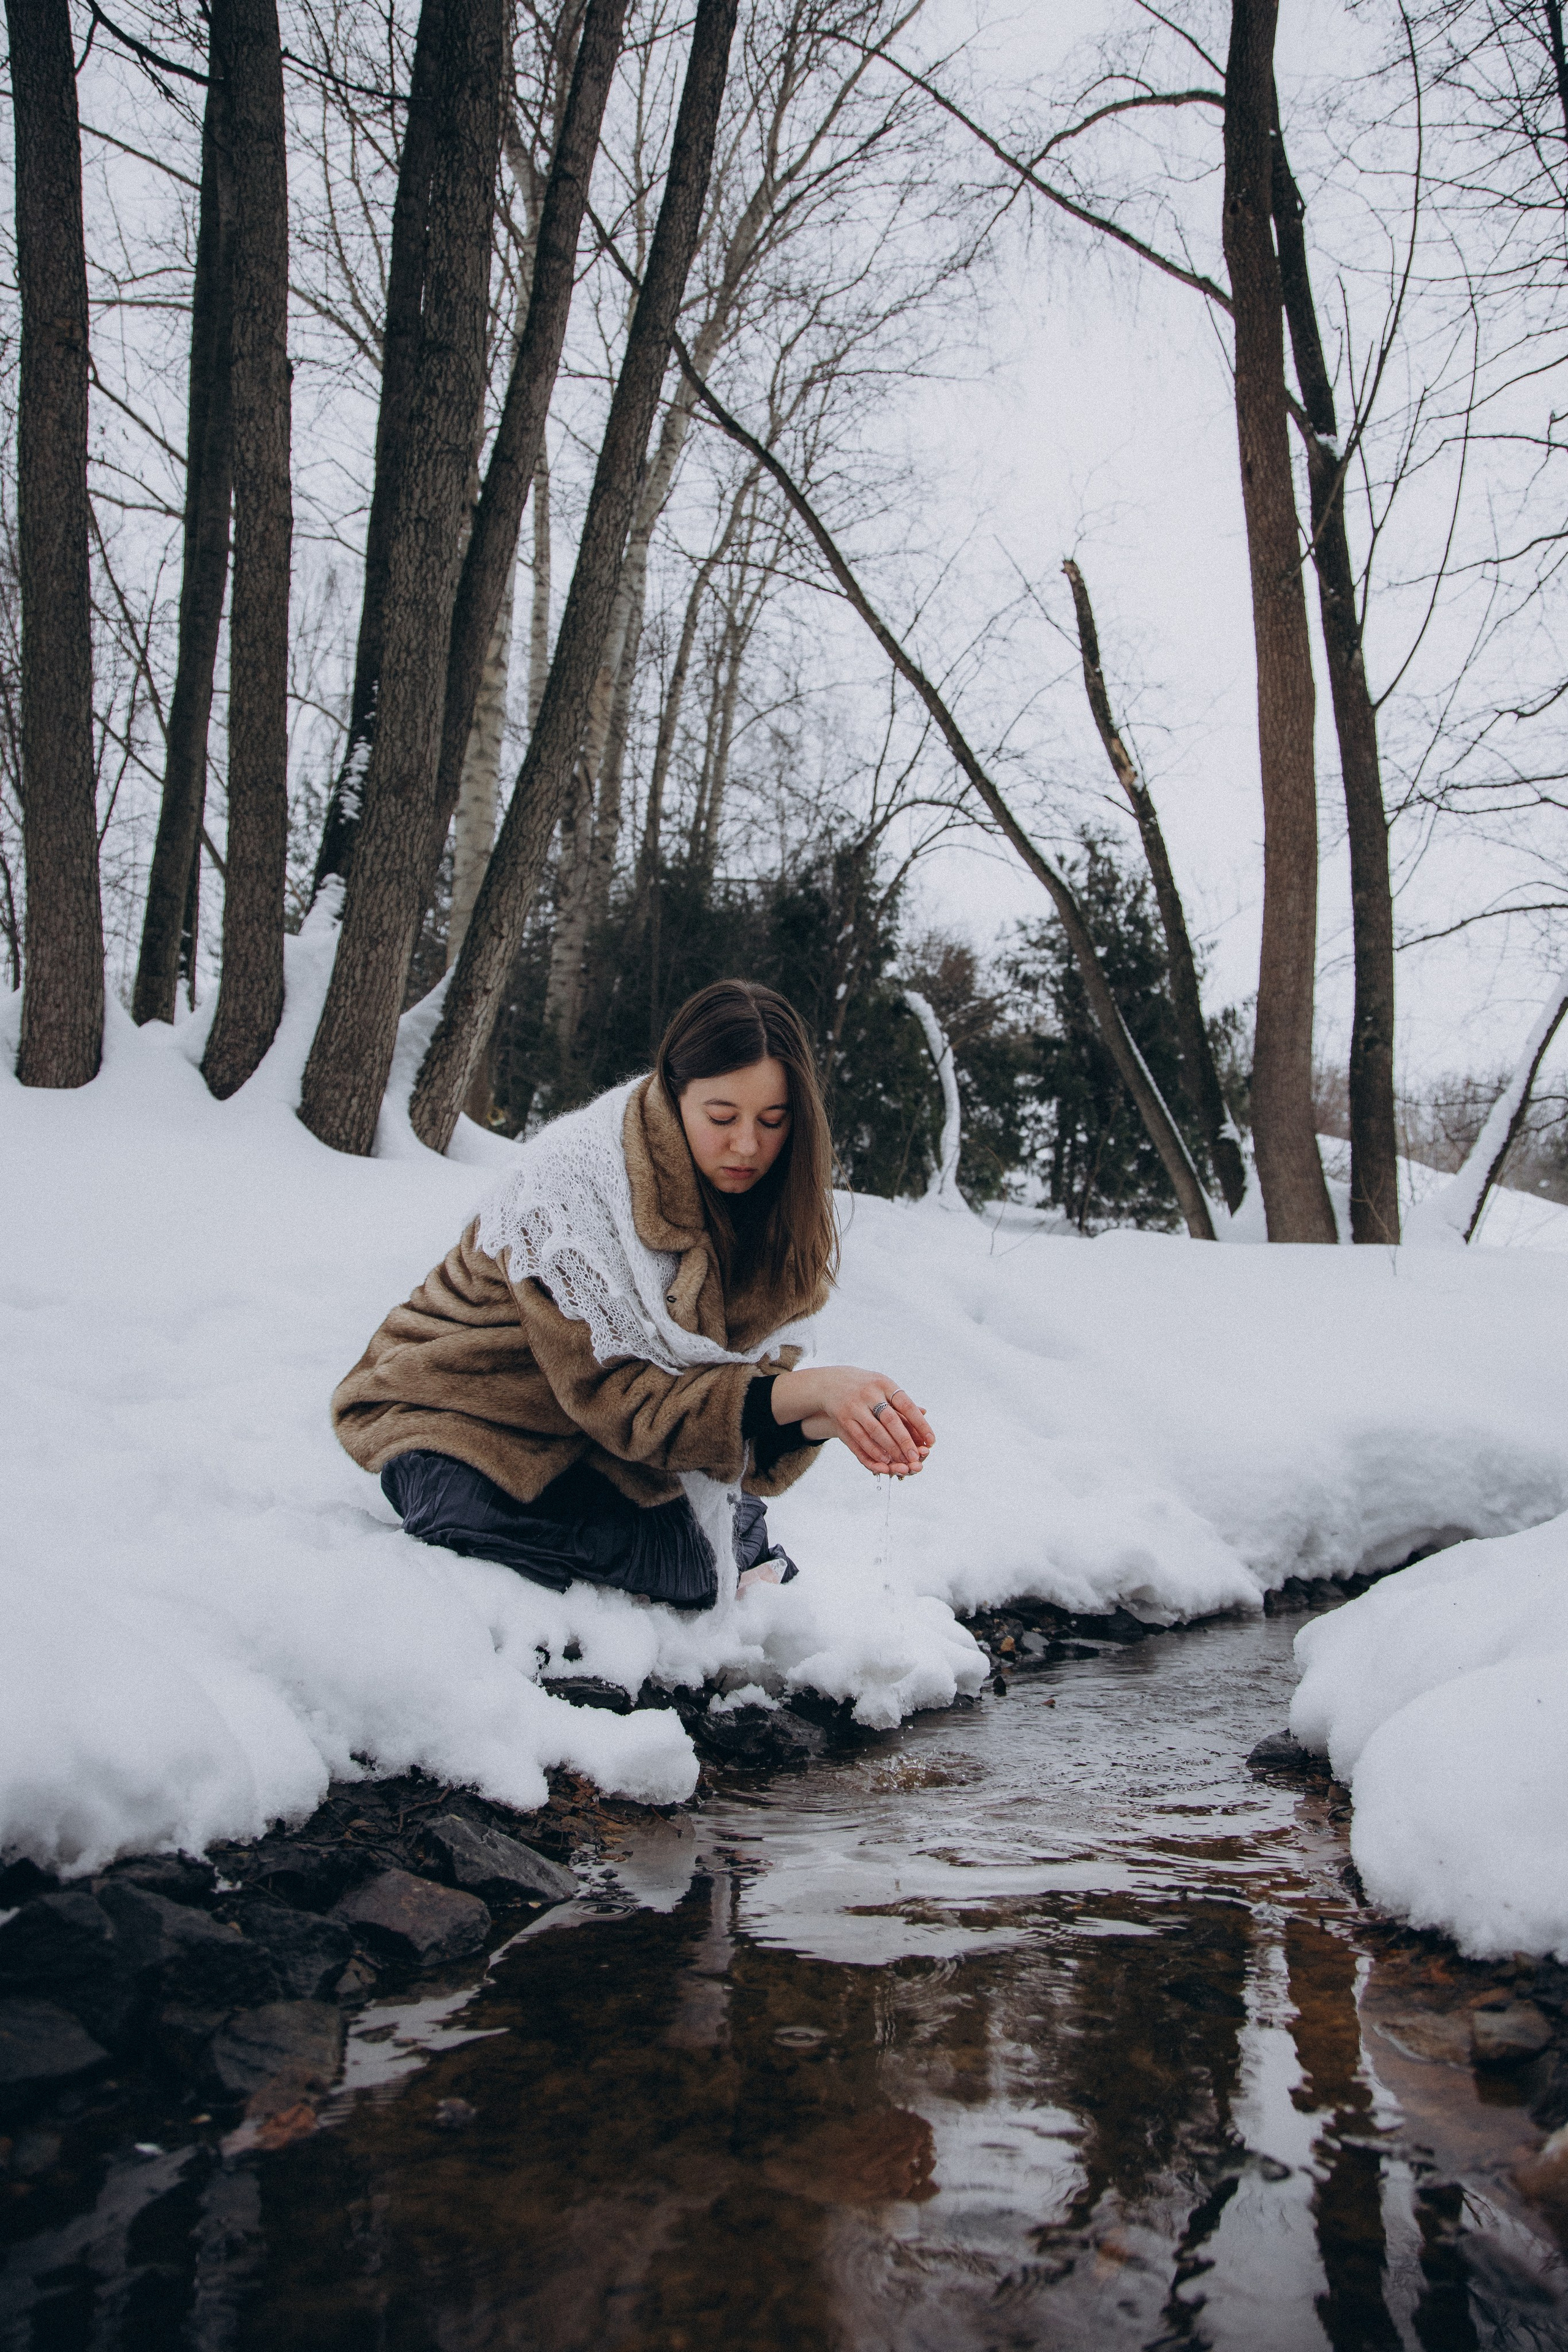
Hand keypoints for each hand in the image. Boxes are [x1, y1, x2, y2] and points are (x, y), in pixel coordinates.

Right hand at [771, 1365, 933, 1476]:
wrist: (830, 1383)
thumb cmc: (865, 1387)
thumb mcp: (883, 1387)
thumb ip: (901, 1402)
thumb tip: (925, 1413)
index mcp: (884, 1384)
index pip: (906, 1405)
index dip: (920, 1424)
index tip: (931, 1441)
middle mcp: (869, 1393)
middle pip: (891, 1420)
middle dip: (904, 1441)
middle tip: (916, 1457)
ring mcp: (854, 1406)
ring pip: (875, 1431)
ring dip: (889, 1449)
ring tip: (901, 1462)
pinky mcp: (843, 1418)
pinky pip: (859, 1438)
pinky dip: (872, 1451)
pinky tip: (884, 1460)